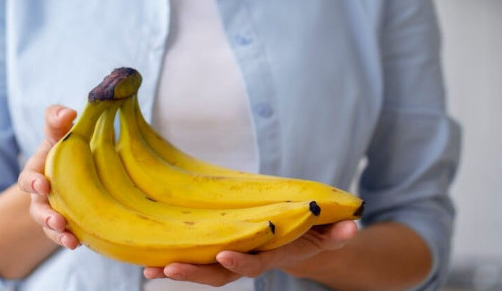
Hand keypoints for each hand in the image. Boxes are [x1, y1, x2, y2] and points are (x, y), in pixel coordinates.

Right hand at [18, 105, 79, 248]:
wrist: (75, 170)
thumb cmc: (63, 149)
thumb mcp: (58, 133)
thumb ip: (57, 120)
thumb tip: (68, 112)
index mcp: (38, 173)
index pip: (28, 180)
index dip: (33, 183)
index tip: (42, 185)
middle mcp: (42, 197)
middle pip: (38, 210)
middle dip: (45, 216)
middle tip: (56, 220)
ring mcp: (54, 213)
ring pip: (51, 227)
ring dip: (58, 233)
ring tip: (69, 239)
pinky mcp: (69, 225)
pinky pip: (66, 236)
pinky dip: (71, 240)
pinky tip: (80, 243)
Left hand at [143, 220, 357, 286]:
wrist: (302, 243)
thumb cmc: (314, 233)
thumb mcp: (329, 232)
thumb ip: (338, 232)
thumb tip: (352, 226)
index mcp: (273, 256)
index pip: (254, 264)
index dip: (240, 263)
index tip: (224, 256)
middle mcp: (250, 260)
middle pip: (220, 275)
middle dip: (194, 275)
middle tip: (167, 271)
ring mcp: (235, 256)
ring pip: (203, 270)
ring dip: (178, 270)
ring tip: (149, 270)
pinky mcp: (223, 247)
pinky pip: (199, 256)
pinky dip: (177, 260)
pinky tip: (151, 262)